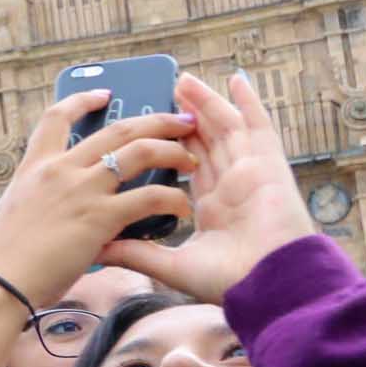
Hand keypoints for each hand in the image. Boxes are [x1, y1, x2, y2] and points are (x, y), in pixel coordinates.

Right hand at [0, 92, 198, 307]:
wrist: (0, 282)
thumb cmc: (6, 257)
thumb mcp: (16, 209)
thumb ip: (43, 194)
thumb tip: (62, 196)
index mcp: (35, 166)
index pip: (56, 117)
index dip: (83, 100)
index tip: (105, 94)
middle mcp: (60, 169)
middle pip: (117, 128)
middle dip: (157, 120)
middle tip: (182, 120)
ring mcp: (81, 190)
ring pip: (140, 151)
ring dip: (173, 151)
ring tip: (190, 159)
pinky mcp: (100, 217)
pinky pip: (148, 197)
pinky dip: (172, 199)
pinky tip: (182, 207)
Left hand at [101, 71, 317, 302]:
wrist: (269, 286)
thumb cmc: (230, 282)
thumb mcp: (172, 265)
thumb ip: (135, 253)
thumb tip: (95, 250)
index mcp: (212, 207)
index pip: (188, 167)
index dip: (171, 146)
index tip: (150, 128)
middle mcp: (231, 186)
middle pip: (205, 141)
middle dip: (185, 116)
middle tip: (165, 91)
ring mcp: (251, 173)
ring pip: (225, 128)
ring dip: (205, 103)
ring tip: (183, 81)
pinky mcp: (268, 166)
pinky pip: (259, 127)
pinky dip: (249, 103)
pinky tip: (237, 80)